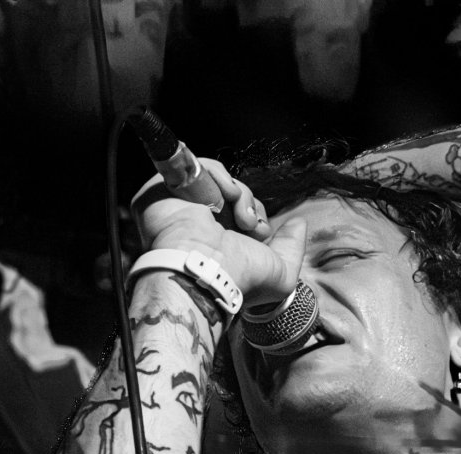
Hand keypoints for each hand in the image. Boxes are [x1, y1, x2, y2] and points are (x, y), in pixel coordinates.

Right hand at [132, 158, 305, 307]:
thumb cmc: (240, 280)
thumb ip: (294, 248)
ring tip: (238, 215)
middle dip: (249, 204)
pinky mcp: (162, 191)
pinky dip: (216, 175)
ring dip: (237, 191)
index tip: (260, 233)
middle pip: (231, 192)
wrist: (208, 274)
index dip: (256, 214)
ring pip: (216, 178)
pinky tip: (224, 198)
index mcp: (219, 241)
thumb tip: (299, 224)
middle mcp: (199, 223)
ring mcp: (180, 206)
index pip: (242, 210)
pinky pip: (196, 166)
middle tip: (250, 226)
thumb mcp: (281, 274)